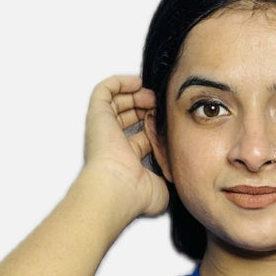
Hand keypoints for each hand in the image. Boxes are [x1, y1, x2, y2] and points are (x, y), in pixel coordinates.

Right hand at [81, 75, 168, 218]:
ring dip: (135, 94)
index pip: (140, 136)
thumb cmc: (136, 193)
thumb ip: (170, 178)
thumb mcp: (162, 188)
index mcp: (128, 159)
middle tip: (161, 105)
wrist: (118, 187)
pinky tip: (137, 83)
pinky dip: (120, 82)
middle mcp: (115, 144)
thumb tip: (178, 174)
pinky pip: (105, 89)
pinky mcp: (97, 114)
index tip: (168, 121)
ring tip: (152, 95)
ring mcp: (105, 129)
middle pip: (128, 117)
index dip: (155, 126)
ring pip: (117, 102)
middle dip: (146, 108)